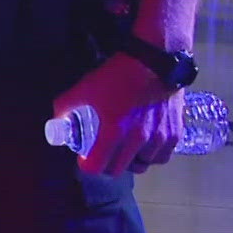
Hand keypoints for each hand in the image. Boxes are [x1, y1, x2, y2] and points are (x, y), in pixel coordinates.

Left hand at [51, 54, 183, 176]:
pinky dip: (150, 156)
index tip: (84, 156)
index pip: (96, 167)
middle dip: (105, 165)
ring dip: (129, 162)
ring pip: (140, 166)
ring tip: (123, 149)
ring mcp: (158, 139)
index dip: (86, 164)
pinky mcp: (175, 135)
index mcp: (114, 131)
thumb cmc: (117, 75)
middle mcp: (137, 141)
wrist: (154, 62)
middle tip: (102, 153)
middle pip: (117, 170)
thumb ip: (65, 106)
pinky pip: (160, 157)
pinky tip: (144, 145)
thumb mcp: (85, 87)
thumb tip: (57, 121)